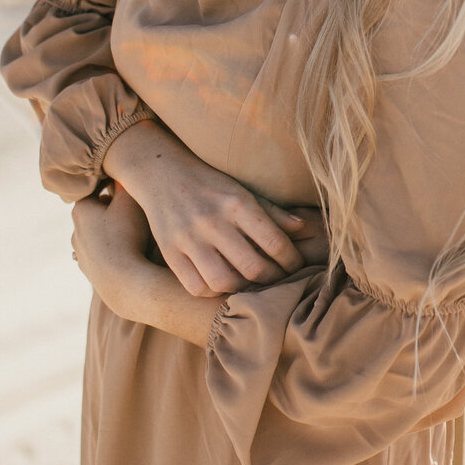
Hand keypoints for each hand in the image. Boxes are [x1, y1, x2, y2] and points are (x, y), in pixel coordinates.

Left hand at [71, 184, 155, 320]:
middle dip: (113, 210)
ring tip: (133, 235)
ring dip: (112, 233)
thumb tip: (122, 172)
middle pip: (97, 213)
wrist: (124, 281)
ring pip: (98, 235)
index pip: (97, 190)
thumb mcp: (129, 201)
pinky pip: (101, 255)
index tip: (129, 188)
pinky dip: (112, 251)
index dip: (114, 187)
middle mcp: (76, 231)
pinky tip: (127, 254)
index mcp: (81, 210)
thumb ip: (125, 183)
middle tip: (135, 212)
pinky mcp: (90, 272)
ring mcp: (81, 254)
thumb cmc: (127, 236)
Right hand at [103, 119, 326, 296]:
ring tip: (250, 283)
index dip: (292, 260)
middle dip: (273, 279)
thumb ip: (272, 212)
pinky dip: (213, 291)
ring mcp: (189, 239)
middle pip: (253, 267)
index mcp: (237, 203)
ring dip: (243, 289)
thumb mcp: (242, 190)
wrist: (161, 173)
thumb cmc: (210, 184)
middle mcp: (213, 221)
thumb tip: (303, 229)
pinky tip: (222, 282)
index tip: (295, 265)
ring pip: (224, 281)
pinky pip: (196, 287)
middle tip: (278, 279)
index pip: (274, 242)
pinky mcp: (170, 252)